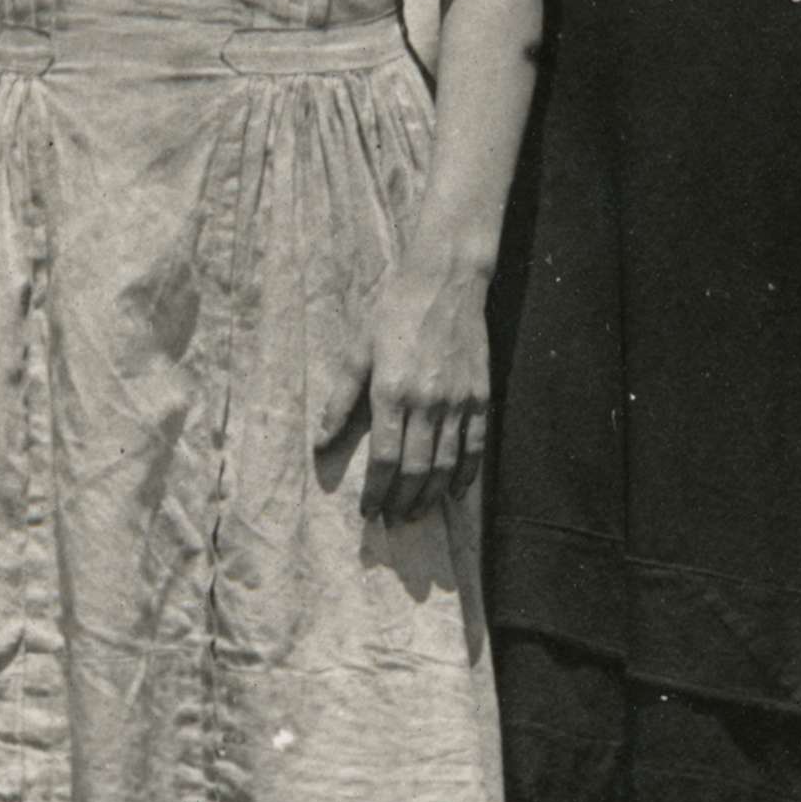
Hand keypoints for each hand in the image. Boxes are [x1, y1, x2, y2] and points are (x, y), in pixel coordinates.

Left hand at [334, 259, 495, 515]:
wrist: (445, 280)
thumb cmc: (393, 311)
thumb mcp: (358, 349)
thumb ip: (340, 400)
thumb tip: (320, 444)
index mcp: (392, 391)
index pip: (386, 459)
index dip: (377, 491)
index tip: (368, 510)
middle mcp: (428, 402)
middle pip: (416, 469)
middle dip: (403, 501)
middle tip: (392, 520)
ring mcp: (458, 401)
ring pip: (446, 464)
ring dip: (431, 495)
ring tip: (417, 512)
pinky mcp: (480, 395)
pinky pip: (476, 445)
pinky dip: (467, 473)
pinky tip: (456, 491)